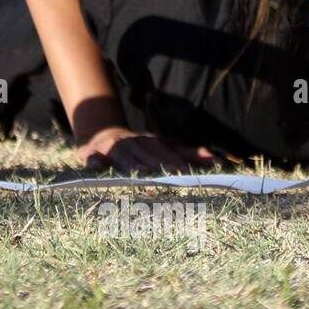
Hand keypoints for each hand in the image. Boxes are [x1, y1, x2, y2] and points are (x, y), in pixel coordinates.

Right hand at [77, 125, 215, 173]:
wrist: (101, 134)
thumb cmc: (137, 148)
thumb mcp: (162, 147)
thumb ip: (188, 154)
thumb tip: (216, 160)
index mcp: (151, 143)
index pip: (167, 151)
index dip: (177, 160)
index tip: (189, 171)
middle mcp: (133, 144)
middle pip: (147, 154)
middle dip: (160, 163)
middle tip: (173, 173)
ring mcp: (112, 149)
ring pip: (123, 155)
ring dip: (132, 163)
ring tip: (142, 172)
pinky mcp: (92, 154)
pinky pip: (92, 158)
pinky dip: (93, 161)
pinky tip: (95, 166)